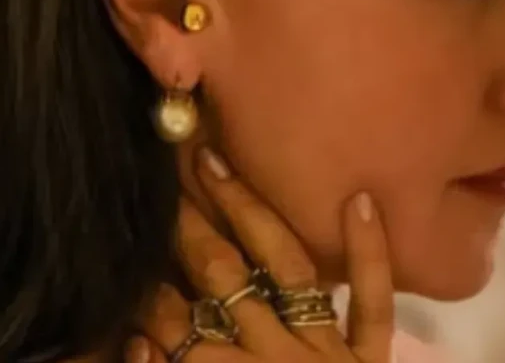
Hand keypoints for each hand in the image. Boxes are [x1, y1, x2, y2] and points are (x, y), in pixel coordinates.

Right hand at [129, 146, 394, 362]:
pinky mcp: (372, 361)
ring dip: (250, 214)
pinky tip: (362, 200)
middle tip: (164, 169)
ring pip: (287, 268)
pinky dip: (369, 256)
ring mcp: (328, 353)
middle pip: (221, 275)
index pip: (170, 318)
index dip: (146, 278)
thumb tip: (138, 341)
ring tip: (215, 160)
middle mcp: (273, 354)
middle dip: (188, 224)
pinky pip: (374, 305)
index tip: (130, 229)